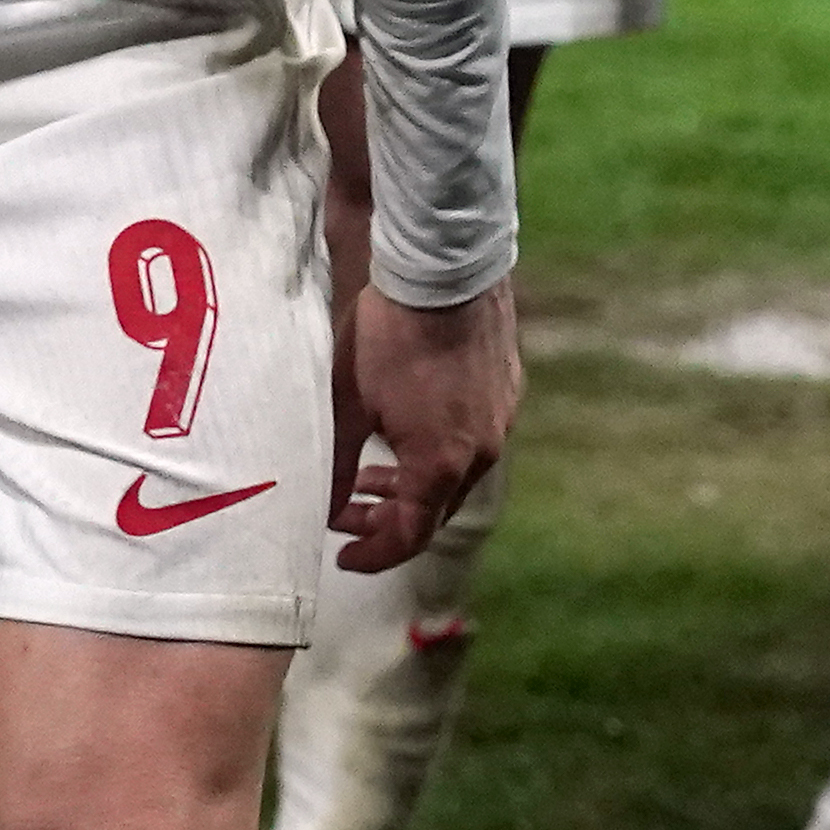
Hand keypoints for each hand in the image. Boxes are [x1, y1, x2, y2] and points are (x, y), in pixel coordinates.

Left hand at [331, 281, 521, 575]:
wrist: (445, 271)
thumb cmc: (388, 336)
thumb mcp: (348, 403)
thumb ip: (336, 462)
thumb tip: (322, 507)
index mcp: (440, 465)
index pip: (411, 534)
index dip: (375, 553)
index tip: (345, 557)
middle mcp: (480, 453)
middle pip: (435, 508)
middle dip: (388, 517)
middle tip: (347, 513)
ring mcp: (499, 421)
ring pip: (454, 474)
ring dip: (411, 482)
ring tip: (370, 472)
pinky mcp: (506, 390)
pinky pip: (470, 439)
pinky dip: (434, 451)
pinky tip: (407, 427)